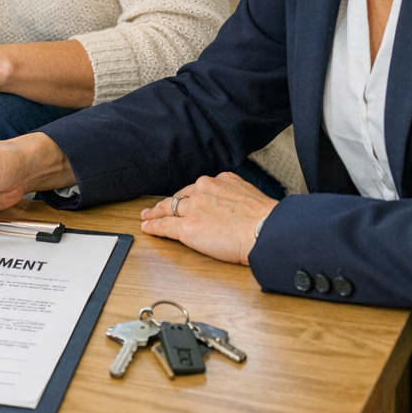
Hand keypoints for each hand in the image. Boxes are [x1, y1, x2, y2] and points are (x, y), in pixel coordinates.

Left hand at [140, 172, 277, 264]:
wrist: (265, 231)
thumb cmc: (265, 218)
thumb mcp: (249, 193)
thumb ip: (235, 192)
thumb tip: (234, 197)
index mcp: (218, 181)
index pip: (195, 189)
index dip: (185, 197)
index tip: (182, 200)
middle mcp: (202, 190)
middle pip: (179, 197)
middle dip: (166, 203)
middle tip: (154, 208)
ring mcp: (193, 208)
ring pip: (168, 208)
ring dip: (155, 213)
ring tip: (146, 217)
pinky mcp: (187, 227)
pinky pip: (165, 225)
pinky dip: (154, 226)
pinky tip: (147, 227)